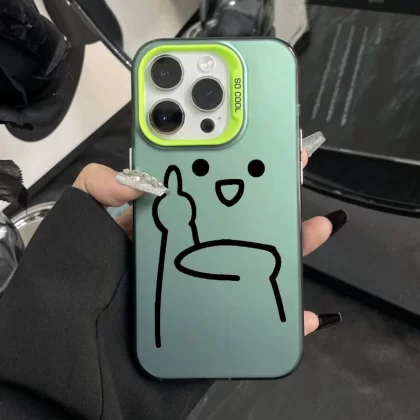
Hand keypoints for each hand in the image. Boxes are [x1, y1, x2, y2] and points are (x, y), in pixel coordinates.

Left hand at [73, 151, 345, 335]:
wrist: (86, 365)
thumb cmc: (82, 291)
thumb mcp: (81, 230)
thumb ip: (95, 192)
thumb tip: (131, 174)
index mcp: (162, 225)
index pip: (201, 185)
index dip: (229, 161)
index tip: (256, 140)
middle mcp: (189, 252)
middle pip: (240, 220)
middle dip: (270, 195)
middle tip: (294, 170)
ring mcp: (207, 288)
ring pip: (258, 263)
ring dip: (291, 246)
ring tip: (316, 228)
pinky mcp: (218, 324)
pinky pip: (259, 320)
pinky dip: (287, 318)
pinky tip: (307, 314)